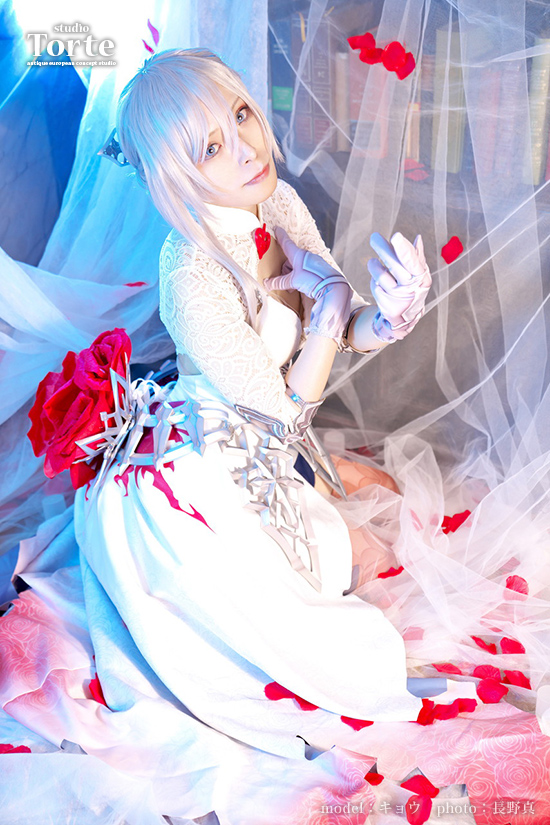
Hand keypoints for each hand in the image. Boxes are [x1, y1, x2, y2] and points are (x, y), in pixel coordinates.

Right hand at [265, 227, 351, 341]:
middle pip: (290, 260)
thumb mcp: (293, 281)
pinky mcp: (318, 270)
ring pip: (297, 267)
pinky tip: (301, 288)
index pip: (286, 243)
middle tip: (283, 282)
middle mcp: (306, 256)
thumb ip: (280, 282)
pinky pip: (305, 272)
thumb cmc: (313, 279)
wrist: (333, 287)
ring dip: (292, 277)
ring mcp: (313, 263)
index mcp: (299, 254)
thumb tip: (268, 284)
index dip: (280, 236)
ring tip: (292, 287)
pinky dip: (300, 279)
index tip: (277, 229)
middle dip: (285, 271)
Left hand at [368, 232, 430, 341]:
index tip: (395, 236)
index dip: (404, 249)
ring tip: (373, 262)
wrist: (406, 317)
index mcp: (422, 278)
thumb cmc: (412, 289)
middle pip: (395, 267)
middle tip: (374, 237)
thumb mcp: (418, 275)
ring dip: (375, 266)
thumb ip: (417, 257)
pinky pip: (376, 287)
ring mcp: (400, 299)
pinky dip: (375, 281)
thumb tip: (418, 238)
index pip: (413, 261)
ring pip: (381, 276)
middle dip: (384, 250)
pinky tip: (378, 281)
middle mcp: (412, 289)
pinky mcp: (388, 307)